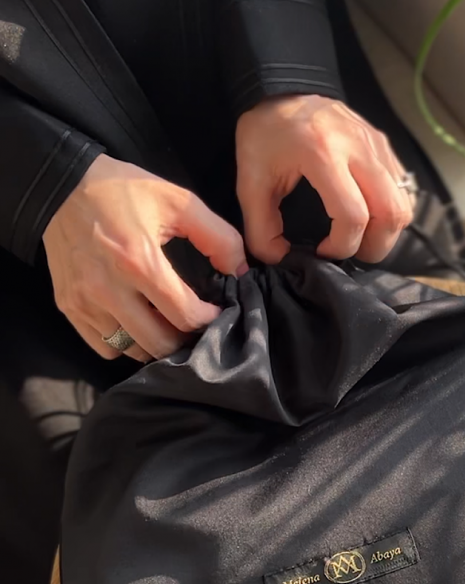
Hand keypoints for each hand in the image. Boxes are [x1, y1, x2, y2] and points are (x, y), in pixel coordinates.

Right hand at [43, 154, 246, 360]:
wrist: (59, 185)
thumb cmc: (122, 191)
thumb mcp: (177, 201)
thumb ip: (218, 236)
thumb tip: (240, 272)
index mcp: (139, 261)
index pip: (185, 317)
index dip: (209, 320)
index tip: (215, 311)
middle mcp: (109, 288)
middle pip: (160, 344)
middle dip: (185, 339)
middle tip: (193, 323)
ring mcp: (86, 302)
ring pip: (134, 351)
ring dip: (156, 343)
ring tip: (166, 323)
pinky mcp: (69, 307)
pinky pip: (106, 347)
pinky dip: (125, 342)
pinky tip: (135, 321)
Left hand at [235, 95, 413, 264]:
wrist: (285, 84)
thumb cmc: (266, 132)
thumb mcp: (250, 180)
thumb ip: (260, 226)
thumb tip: (280, 259)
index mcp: (324, 154)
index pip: (353, 216)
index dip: (342, 246)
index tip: (322, 251)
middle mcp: (358, 148)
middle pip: (392, 213)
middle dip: (374, 246)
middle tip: (351, 251)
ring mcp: (377, 145)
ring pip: (404, 204)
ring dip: (387, 231)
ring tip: (361, 237)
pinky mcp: (384, 146)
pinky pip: (403, 189)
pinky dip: (390, 212)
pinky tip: (368, 215)